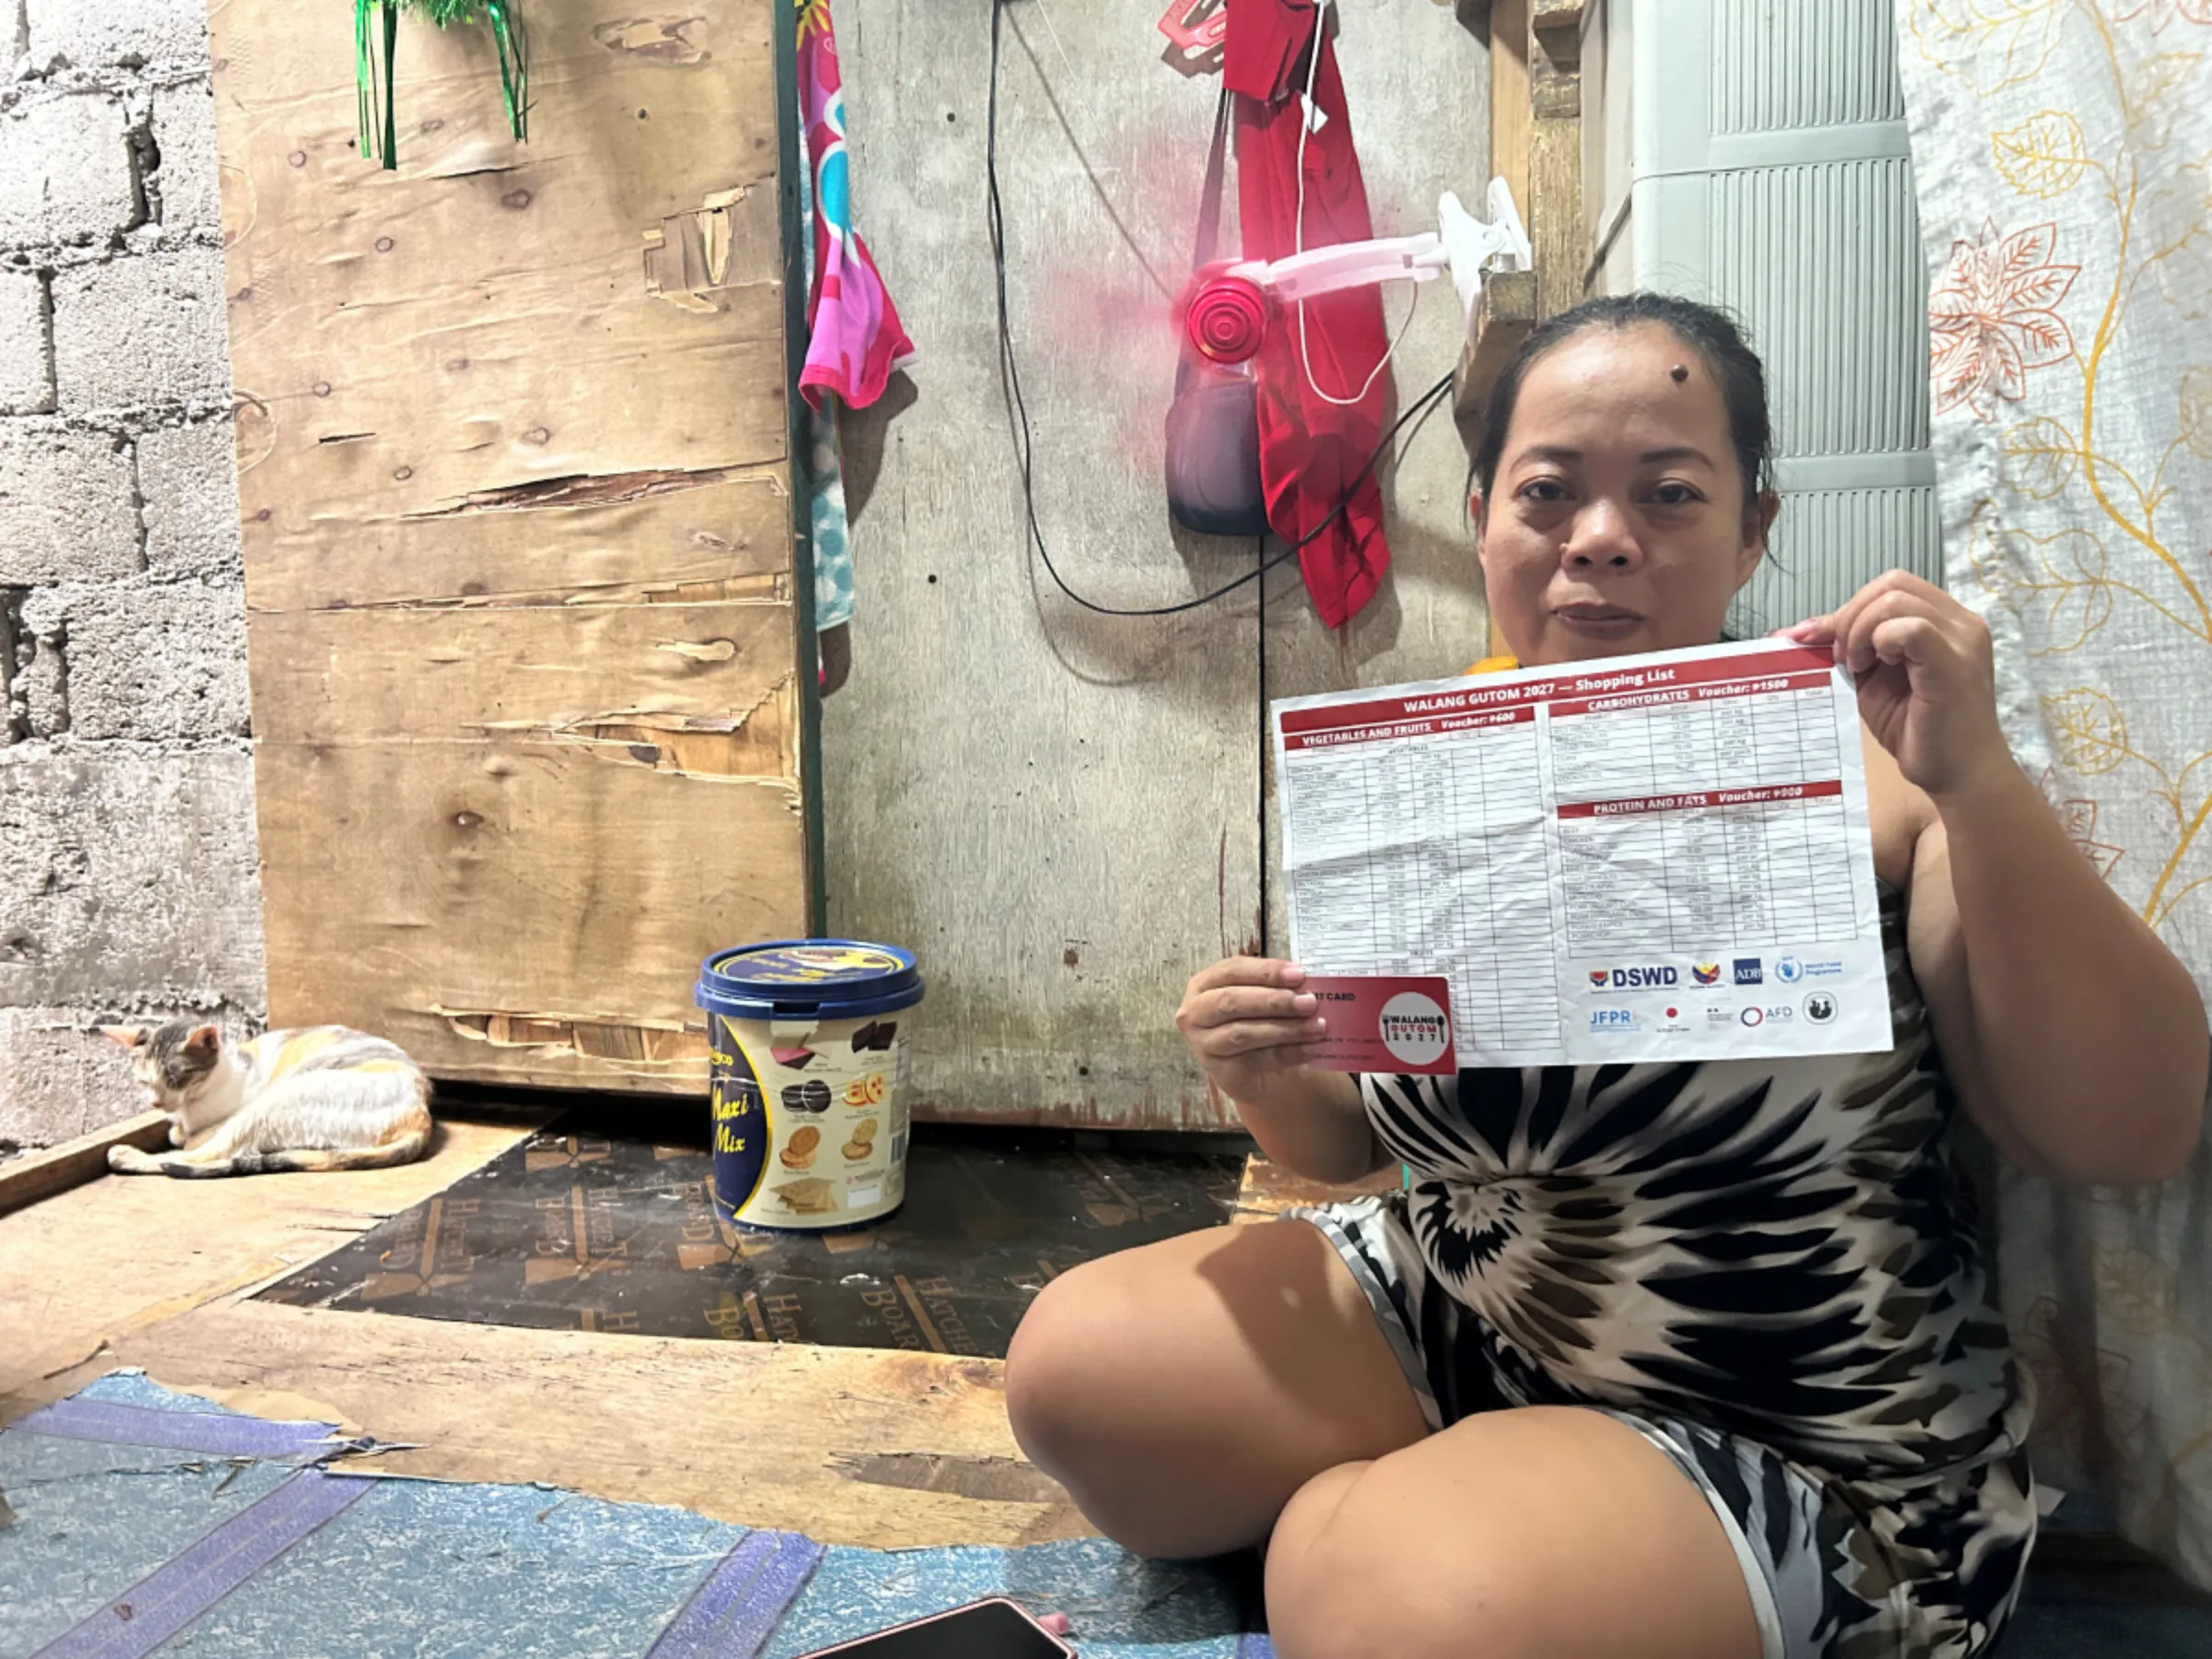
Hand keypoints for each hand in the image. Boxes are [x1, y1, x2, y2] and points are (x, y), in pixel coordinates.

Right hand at [1175, 956, 1327, 1104]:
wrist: (1260, 1070)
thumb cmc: (1258, 1021)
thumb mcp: (1262, 996)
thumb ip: (1277, 986)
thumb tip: (1307, 983)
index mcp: (1203, 984)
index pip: (1231, 970)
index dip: (1265, 971)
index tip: (1299, 975)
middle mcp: (1195, 1014)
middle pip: (1231, 1002)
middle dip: (1273, 1000)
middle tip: (1309, 1002)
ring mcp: (1204, 1045)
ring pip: (1243, 1033)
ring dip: (1285, 1029)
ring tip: (1317, 1026)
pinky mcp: (1221, 1072)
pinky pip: (1256, 1060)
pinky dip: (1288, 1053)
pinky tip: (1311, 1048)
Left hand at [1779, 571, 2012, 798]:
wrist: (1958, 774)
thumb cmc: (1919, 731)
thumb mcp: (1873, 680)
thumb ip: (1849, 649)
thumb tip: (1796, 631)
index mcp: (1946, 621)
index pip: (1891, 586)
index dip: (1850, 606)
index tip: (1820, 641)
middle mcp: (1960, 623)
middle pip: (1892, 584)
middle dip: (1851, 616)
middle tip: (1842, 658)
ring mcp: (1962, 641)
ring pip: (1895, 601)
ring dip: (1860, 631)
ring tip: (1857, 667)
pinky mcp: (1953, 665)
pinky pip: (1911, 628)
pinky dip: (1879, 641)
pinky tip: (1873, 668)